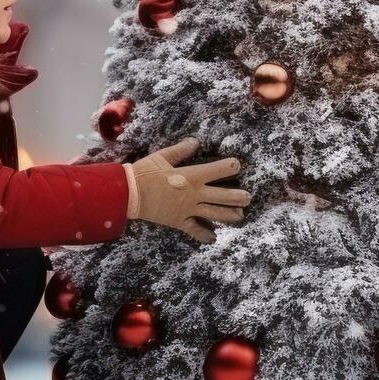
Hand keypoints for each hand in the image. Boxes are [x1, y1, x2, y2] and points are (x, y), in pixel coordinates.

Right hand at [128, 138, 250, 243]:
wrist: (129, 194)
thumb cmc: (145, 172)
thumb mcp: (163, 156)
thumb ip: (181, 150)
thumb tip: (196, 141)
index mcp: (192, 176)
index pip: (218, 170)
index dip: (230, 166)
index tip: (237, 165)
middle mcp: (194, 194)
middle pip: (222, 197)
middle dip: (238, 197)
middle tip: (249, 198)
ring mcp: (188, 210)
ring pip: (214, 214)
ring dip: (229, 215)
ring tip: (241, 216)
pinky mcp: (179, 222)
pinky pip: (195, 230)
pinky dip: (204, 235)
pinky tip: (213, 238)